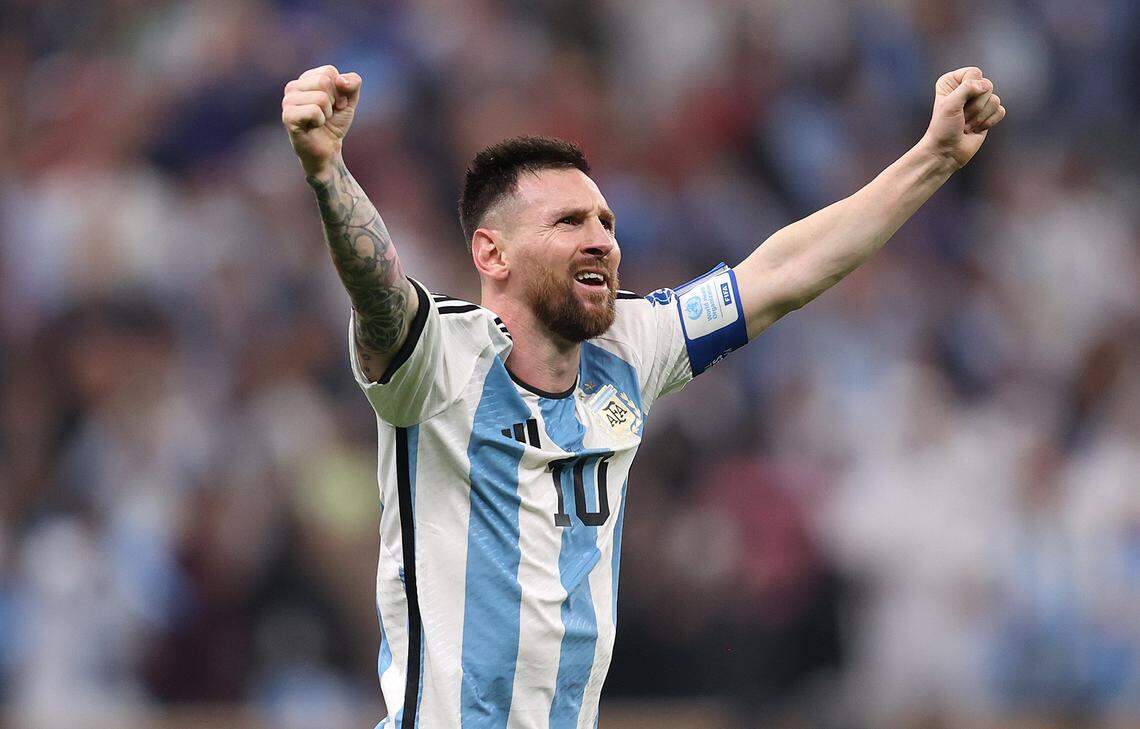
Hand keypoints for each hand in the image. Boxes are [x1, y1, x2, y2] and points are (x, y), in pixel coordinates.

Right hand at [281, 65, 362, 179]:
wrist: (328, 151)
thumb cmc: (334, 124)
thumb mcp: (349, 101)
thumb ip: (353, 83)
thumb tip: (341, 80)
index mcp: (305, 79)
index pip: (329, 72)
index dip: (340, 91)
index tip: (335, 105)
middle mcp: (293, 87)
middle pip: (324, 81)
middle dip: (334, 101)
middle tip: (328, 114)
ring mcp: (288, 101)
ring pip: (321, 97)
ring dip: (327, 113)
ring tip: (319, 121)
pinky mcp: (288, 116)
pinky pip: (314, 111)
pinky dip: (320, 121)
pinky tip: (313, 127)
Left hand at [921, 66, 1005, 169]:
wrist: (946, 152)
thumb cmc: (943, 128)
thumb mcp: (950, 105)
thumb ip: (966, 88)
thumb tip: (986, 85)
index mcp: (952, 81)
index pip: (974, 73)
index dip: (969, 88)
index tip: (957, 103)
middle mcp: (966, 88)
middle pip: (987, 85)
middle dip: (975, 106)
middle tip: (961, 118)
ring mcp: (978, 101)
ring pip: (995, 99)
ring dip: (980, 117)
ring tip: (966, 125)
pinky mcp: (988, 114)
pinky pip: (1000, 110)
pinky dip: (989, 122)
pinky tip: (977, 129)